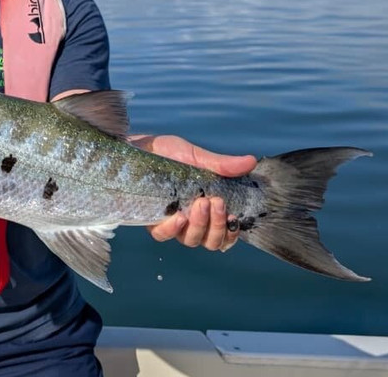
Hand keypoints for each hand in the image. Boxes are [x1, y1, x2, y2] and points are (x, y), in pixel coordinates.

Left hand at [133, 134, 256, 251]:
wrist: (136, 147)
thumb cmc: (167, 153)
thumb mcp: (195, 156)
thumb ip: (221, 164)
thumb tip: (251, 161)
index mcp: (206, 208)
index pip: (224, 234)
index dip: (231, 233)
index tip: (234, 217)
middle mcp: (190, 219)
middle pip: (210, 241)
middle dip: (217, 226)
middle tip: (216, 202)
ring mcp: (170, 221)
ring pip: (190, 240)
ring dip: (200, 225)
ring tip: (200, 203)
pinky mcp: (150, 220)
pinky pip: (163, 235)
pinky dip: (173, 229)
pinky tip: (178, 217)